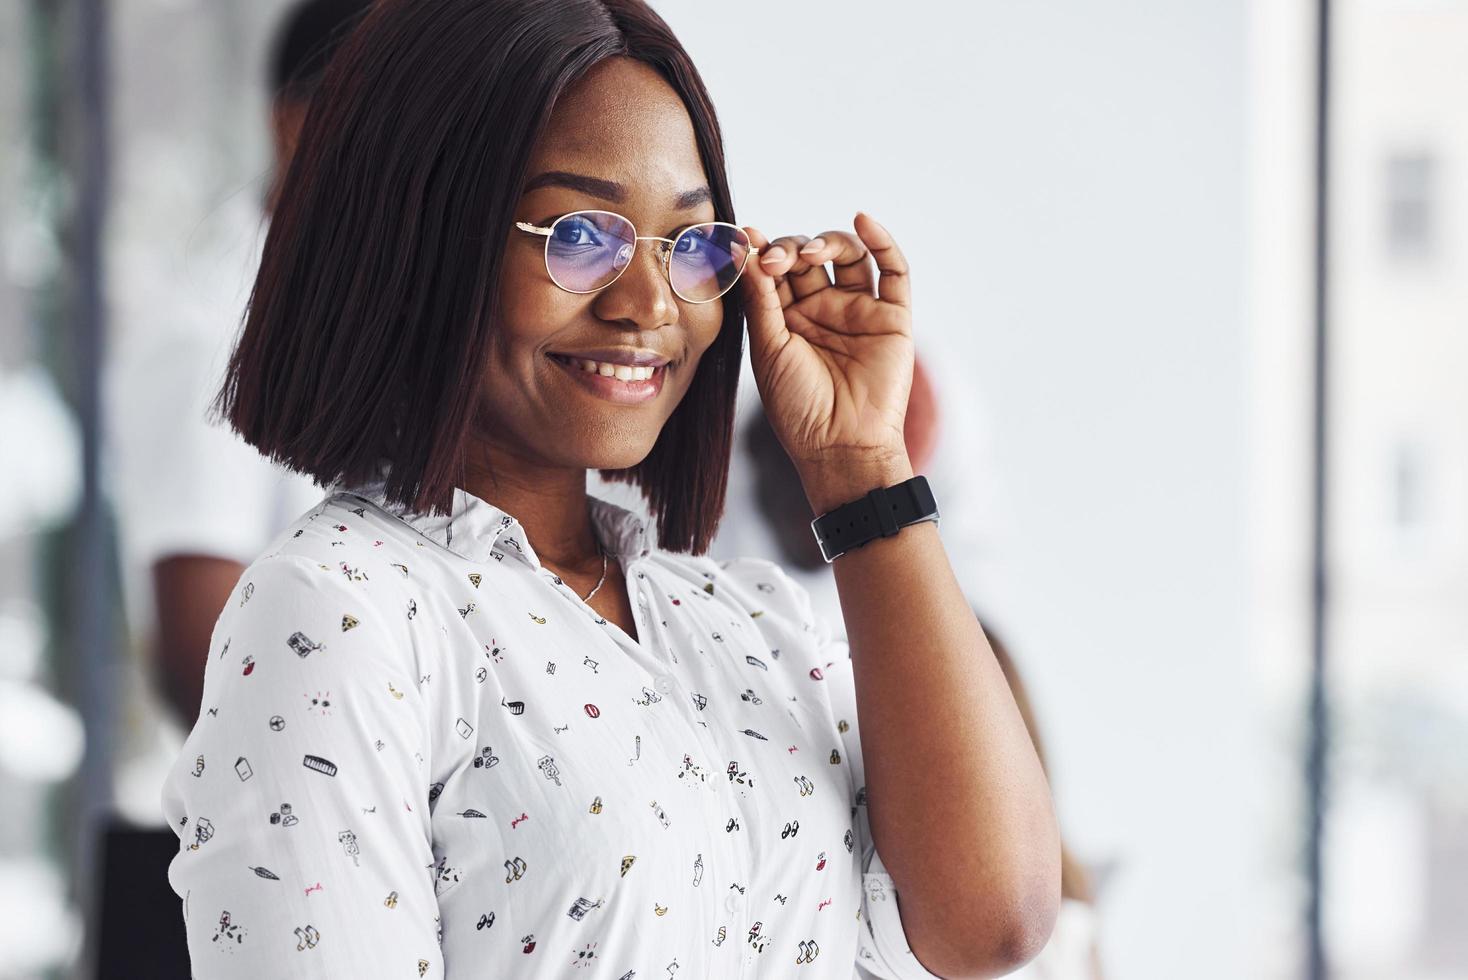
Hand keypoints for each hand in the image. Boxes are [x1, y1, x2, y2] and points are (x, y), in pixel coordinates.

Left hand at [738, 212, 915, 508]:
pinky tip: (862, 222)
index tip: (746, 240)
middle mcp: (823, 310)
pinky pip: (893, 271)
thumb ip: (761, 296)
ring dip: (827, 242)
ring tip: (810, 254)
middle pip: (808, 257)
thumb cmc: (798, 407)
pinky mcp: (892, 317)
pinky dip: (881, 242)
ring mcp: (858, 311)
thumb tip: (746, 243)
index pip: (776, 270)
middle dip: (790, 250)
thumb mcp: (768, 347)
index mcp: (787, 319)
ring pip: (847, 256)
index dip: (762, 252)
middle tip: (776, 261)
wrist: (840, 446)